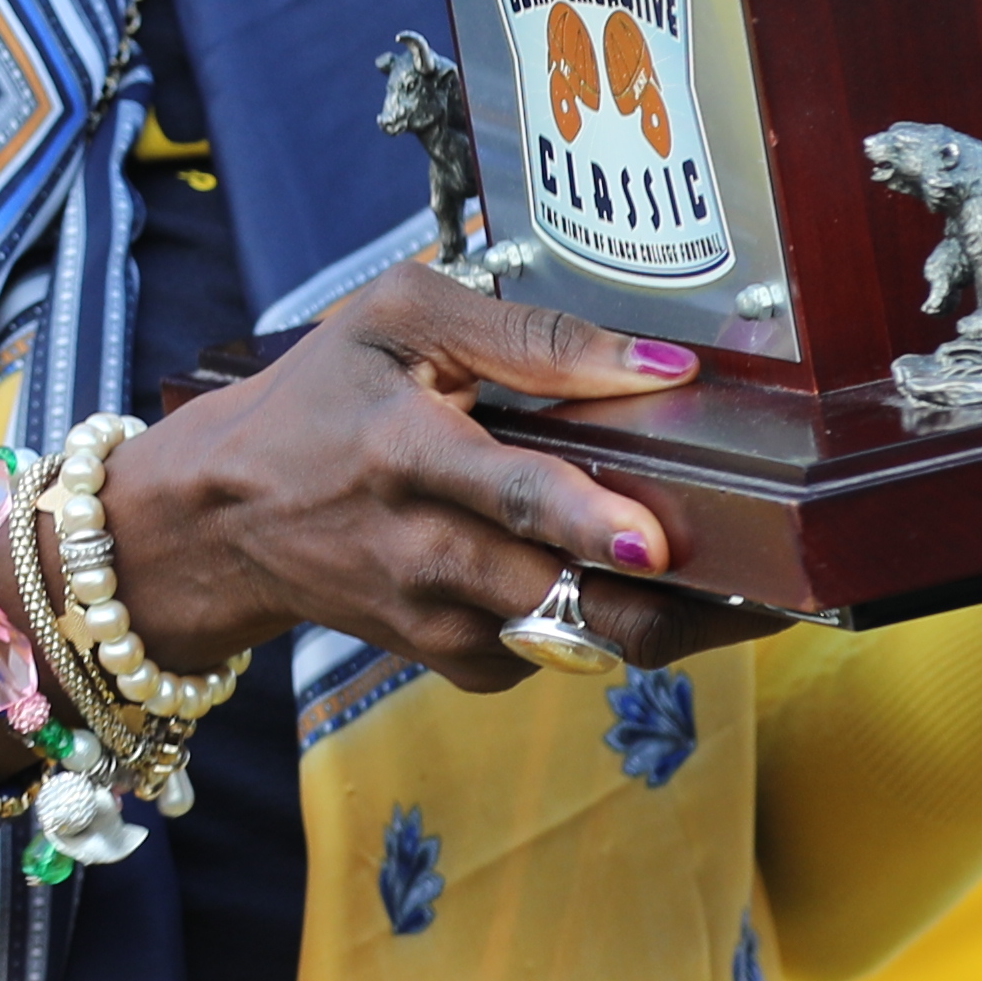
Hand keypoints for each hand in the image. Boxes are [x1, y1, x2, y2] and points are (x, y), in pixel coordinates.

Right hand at [96, 265, 773, 690]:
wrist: (224, 514)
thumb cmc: (321, 397)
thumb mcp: (396, 320)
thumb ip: (524, 333)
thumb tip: (655, 366)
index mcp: (405, 447)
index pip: (504, 493)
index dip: (583, 517)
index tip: (649, 535)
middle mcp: (417, 546)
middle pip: (559, 594)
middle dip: (662, 600)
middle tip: (757, 585)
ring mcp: (428, 614)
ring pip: (569, 642)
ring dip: (655, 624)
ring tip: (730, 599)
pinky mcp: (438, 656)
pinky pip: (541, 660)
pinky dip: (587, 633)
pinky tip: (610, 589)